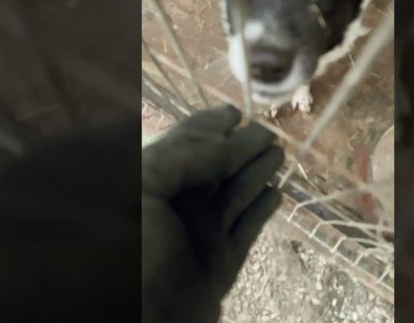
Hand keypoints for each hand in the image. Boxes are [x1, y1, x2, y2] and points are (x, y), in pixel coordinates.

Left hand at [142, 104, 283, 322]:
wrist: (147, 321)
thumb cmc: (136, 251)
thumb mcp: (143, 187)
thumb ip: (181, 155)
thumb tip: (225, 134)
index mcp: (147, 186)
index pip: (181, 147)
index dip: (207, 127)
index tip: (234, 112)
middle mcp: (173, 208)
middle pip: (212, 168)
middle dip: (240, 148)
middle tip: (267, 133)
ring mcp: (198, 236)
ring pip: (234, 195)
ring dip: (256, 172)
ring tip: (278, 153)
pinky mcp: (221, 264)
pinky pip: (246, 229)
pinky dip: (262, 209)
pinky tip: (277, 193)